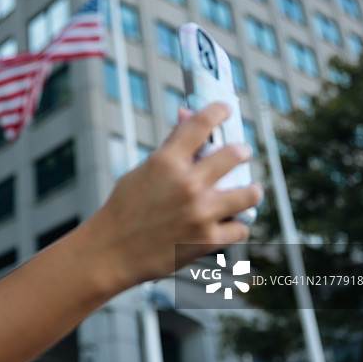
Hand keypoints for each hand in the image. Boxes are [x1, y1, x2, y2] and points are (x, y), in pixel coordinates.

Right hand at [85, 103, 262, 289]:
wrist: (110, 251)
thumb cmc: (124, 209)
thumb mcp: (141, 172)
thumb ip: (169, 147)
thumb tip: (187, 116)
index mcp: (166, 161)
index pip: (201, 123)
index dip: (217, 111)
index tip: (225, 109)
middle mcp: (187, 184)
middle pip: (235, 154)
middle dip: (241, 151)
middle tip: (240, 154)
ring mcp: (200, 213)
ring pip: (250, 193)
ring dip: (251, 190)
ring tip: (249, 191)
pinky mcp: (207, 240)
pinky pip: (240, 228)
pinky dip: (235, 225)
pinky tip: (227, 223)